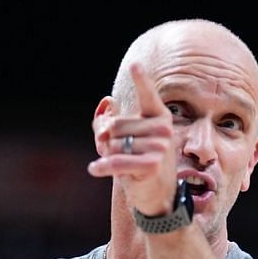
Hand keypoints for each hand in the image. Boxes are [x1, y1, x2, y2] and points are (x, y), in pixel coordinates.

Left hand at [88, 63, 175, 215]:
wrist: (157, 194)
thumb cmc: (139, 163)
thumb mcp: (124, 141)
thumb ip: (108, 124)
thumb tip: (105, 106)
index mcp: (159, 116)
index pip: (148, 95)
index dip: (141, 80)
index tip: (135, 65)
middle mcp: (163, 129)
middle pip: (115, 125)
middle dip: (106, 140)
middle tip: (113, 152)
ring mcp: (159, 147)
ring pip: (113, 144)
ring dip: (107, 155)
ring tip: (119, 165)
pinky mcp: (151, 165)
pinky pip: (116, 161)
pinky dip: (102, 166)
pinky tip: (94, 169)